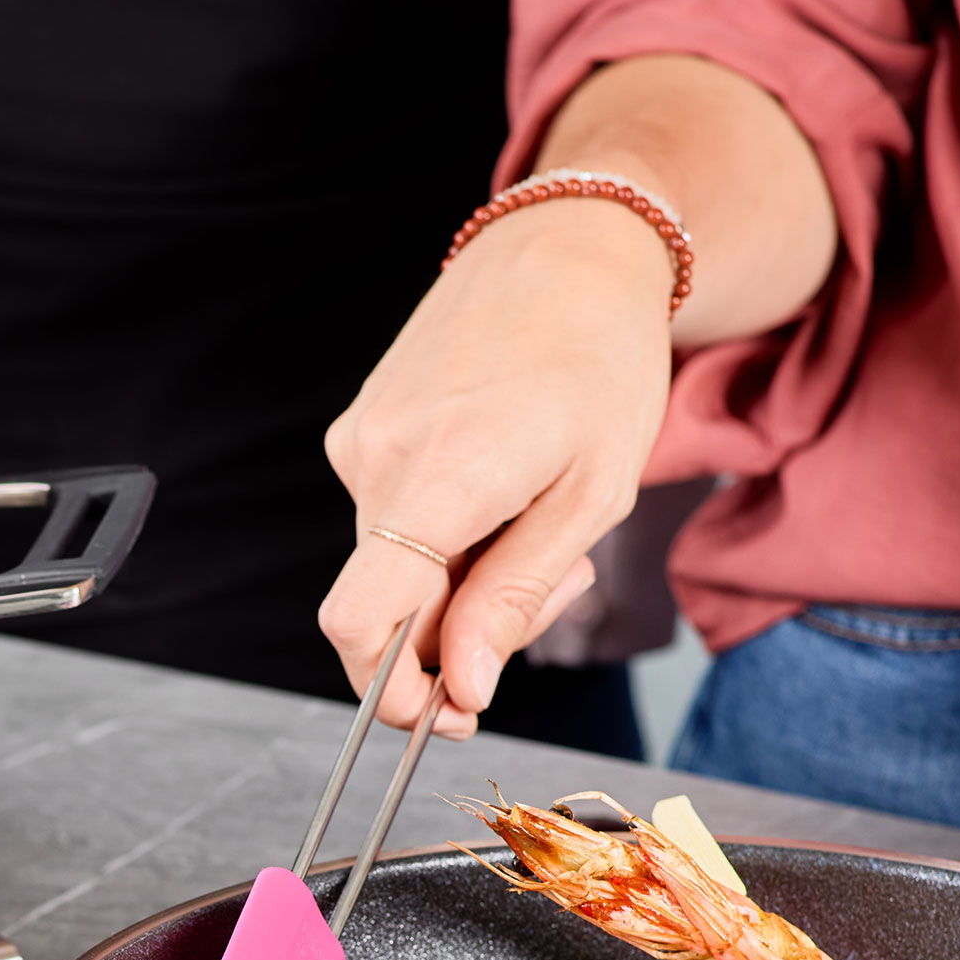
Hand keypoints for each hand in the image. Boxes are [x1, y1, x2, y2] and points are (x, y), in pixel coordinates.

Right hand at [318, 194, 674, 739]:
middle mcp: (378, 461)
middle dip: (457, 631)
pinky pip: (389, 519)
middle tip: (549, 587)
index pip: (360, 620)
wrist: (566, 246)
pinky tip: (498, 481)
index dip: (388, 689)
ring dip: (457, 576)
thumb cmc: (601, 362)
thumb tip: (464, 688)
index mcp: (441, 478)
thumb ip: (515, 597)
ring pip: (392, 565)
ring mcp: (359, 442)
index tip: (440, 713)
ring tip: (533, 513)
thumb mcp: (592, 496)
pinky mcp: (358, 429)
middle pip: (388, 608)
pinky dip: (440, 532)